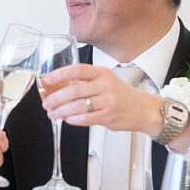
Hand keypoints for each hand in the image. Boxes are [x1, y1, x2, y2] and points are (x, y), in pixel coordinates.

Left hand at [41, 63, 163, 133]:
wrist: (142, 109)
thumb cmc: (121, 95)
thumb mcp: (105, 81)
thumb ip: (85, 83)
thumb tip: (58, 88)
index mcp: (102, 73)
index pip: (77, 70)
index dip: (59, 75)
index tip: (47, 81)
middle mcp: (105, 85)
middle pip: (74, 90)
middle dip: (56, 98)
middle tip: (46, 104)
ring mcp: (108, 101)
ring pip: (78, 106)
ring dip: (61, 111)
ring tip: (53, 114)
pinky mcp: (109, 116)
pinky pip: (86, 118)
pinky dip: (74, 119)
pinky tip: (67, 119)